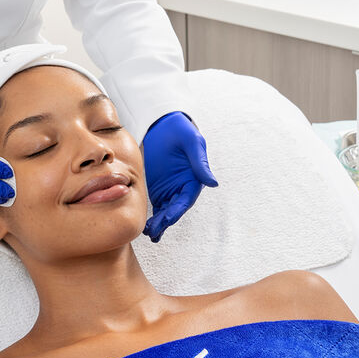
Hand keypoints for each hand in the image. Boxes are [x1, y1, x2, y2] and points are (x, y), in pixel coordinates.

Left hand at [142, 111, 217, 241]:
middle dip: (165, 221)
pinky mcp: (157, 188)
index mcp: (193, 180)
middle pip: (174, 209)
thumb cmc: (182, 131)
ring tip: (148, 233)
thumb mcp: (192, 143)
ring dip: (158, 223)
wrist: (164, 125)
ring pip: (164, 211)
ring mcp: (169, 189)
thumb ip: (200, 162)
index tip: (167, 218)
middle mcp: (182, 188)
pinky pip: (155, 205)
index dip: (177, 210)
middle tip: (153, 231)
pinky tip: (145, 227)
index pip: (186, 199)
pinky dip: (152, 217)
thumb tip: (213, 183)